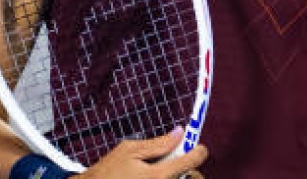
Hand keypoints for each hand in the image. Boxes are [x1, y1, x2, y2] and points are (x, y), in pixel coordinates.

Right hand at [79, 129, 207, 177]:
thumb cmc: (107, 172)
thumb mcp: (130, 150)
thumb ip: (158, 143)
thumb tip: (180, 132)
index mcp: (158, 176)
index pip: (192, 161)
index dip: (198, 150)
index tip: (196, 147)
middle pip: (193, 177)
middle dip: (190, 168)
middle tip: (177, 161)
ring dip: (179, 176)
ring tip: (160, 171)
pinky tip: (153, 177)